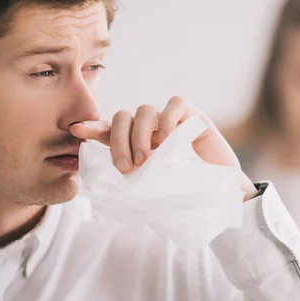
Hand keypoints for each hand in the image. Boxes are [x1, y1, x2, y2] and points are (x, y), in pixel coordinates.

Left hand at [69, 96, 257, 200]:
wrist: (223, 196)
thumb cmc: (187, 194)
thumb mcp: (153, 190)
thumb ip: (136, 181)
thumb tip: (109, 188)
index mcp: (137, 145)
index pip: (110, 131)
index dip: (93, 129)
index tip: (76, 131)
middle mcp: (150, 130)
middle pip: (122, 118)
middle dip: (118, 141)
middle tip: (126, 167)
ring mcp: (170, 121)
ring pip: (144, 110)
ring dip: (140, 135)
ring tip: (148, 160)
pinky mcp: (193, 116)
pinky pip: (175, 104)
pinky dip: (167, 118)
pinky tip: (167, 137)